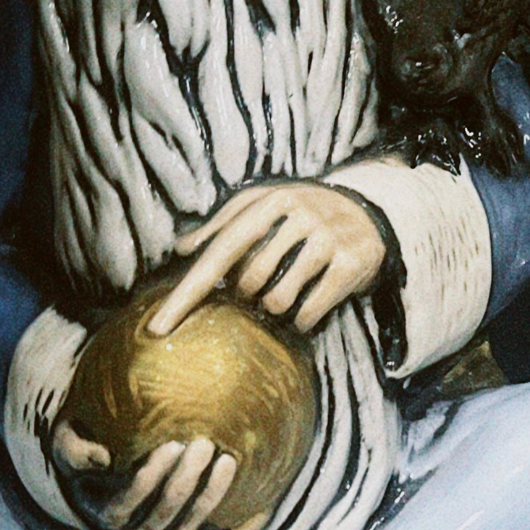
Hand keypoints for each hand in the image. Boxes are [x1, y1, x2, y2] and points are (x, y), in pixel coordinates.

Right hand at [50, 421, 256, 529]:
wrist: (110, 487)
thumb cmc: (91, 458)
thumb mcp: (67, 445)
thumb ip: (75, 450)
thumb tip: (103, 458)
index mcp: (108, 516)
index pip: (130, 499)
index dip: (151, 475)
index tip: (172, 444)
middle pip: (168, 507)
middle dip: (188, 476)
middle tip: (203, 443)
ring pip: (195, 522)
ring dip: (214, 492)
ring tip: (228, 459)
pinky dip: (241, 528)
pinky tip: (264, 507)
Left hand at [149, 181, 386, 336]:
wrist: (371, 213)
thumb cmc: (303, 213)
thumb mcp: (264, 206)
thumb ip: (221, 225)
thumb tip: (180, 249)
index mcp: (269, 201)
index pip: (219, 251)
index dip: (186, 293)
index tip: (158, 329)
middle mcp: (299, 214)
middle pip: (249, 279)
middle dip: (249, 293)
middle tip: (263, 285)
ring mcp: (328, 238)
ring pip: (278, 299)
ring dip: (276, 308)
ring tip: (286, 296)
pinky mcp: (352, 263)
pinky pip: (309, 311)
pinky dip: (302, 321)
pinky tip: (307, 312)